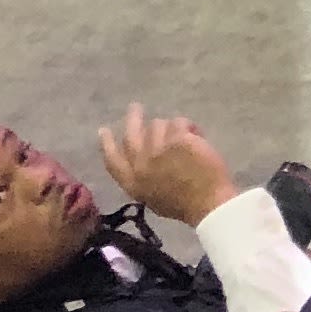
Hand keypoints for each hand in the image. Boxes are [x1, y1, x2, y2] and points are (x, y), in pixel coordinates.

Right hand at [96, 105, 238, 229]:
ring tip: (186, 139)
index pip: (112, 160)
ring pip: (159, 124)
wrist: (207, 203)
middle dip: (132, 118)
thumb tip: (141, 158)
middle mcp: (141, 164)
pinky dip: (190, 127)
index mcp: (133, 183)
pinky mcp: (176, 139)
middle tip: (134, 107)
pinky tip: (198, 137)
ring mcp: (158, 150)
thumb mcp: (152, 197)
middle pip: (132, 134)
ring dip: (172, 128)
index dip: (106, 144)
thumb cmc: (183, 204)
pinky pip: (180, 122)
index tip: (103, 130)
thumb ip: (143, 177)